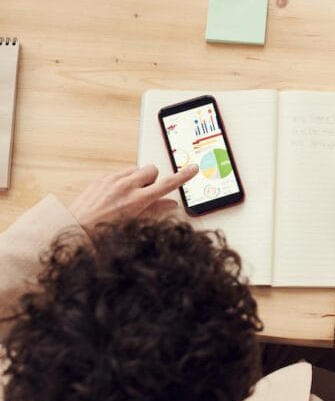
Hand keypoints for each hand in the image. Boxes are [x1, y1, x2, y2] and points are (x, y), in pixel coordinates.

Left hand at [68, 164, 197, 231]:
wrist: (75, 228)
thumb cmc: (104, 231)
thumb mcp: (135, 223)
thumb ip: (155, 209)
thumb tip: (171, 204)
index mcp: (137, 199)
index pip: (167, 184)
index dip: (182, 176)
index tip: (192, 169)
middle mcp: (125, 186)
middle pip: (152, 170)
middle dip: (153, 179)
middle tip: (147, 193)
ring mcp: (112, 179)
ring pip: (136, 169)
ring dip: (138, 179)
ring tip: (130, 195)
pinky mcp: (102, 177)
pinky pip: (120, 173)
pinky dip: (123, 181)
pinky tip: (116, 195)